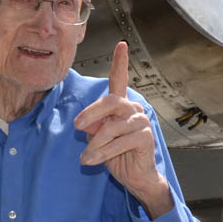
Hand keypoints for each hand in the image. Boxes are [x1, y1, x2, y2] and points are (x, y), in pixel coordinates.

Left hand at [73, 42, 172, 218]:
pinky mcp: (146, 136)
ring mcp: (141, 121)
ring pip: (112, 127)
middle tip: (77, 127)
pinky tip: (93, 161)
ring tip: (86, 158)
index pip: (120, 80)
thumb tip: (85, 123)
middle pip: (110, 101)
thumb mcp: (97, 139)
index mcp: (120, 106)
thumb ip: (92, 126)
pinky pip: (120, 142)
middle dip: (91, 113)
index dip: (120, 62)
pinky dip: (103, 153)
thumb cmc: (116, 155)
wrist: (135, 177)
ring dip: (95, 145)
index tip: (121, 44)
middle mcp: (133, 108)